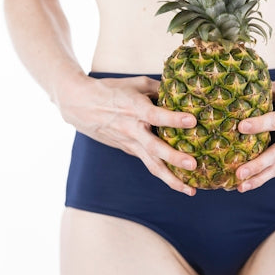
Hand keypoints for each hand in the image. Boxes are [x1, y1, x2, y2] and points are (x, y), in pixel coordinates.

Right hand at [55, 74, 199, 195]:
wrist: (81, 104)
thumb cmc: (111, 90)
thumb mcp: (136, 83)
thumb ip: (159, 88)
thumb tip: (182, 93)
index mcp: (135, 108)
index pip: (155, 115)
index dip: (173, 119)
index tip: (192, 121)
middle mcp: (133, 129)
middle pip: (154, 148)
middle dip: (174, 158)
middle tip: (193, 165)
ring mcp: (130, 143)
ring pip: (151, 165)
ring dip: (171, 179)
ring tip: (190, 191)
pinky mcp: (129, 150)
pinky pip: (149, 163)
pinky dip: (164, 174)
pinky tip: (181, 182)